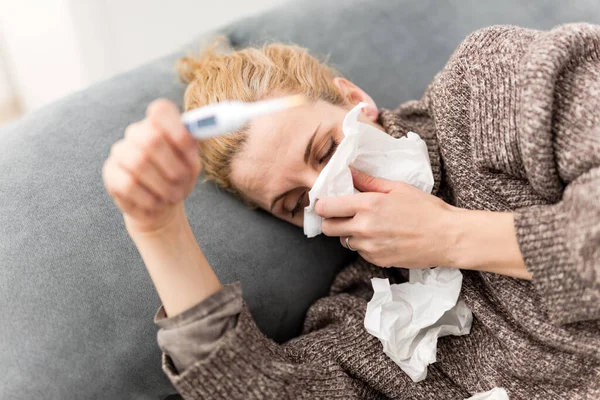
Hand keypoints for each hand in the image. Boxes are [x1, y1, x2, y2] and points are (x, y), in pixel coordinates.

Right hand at [103, 99, 201, 233]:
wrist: (161, 204)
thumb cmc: (178, 178)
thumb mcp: (192, 163)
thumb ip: (193, 147)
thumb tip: (200, 130)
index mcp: (159, 124)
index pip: (161, 110)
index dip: (175, 128)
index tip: (187, 146)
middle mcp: (136, 132)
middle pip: (151, 138)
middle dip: (173, 166)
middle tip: (182, 183)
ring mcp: (120, 151)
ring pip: (139, 163)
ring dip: (162, 185)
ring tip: (172, 196)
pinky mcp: (110, 173)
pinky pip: (128, 184)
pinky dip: (148, 198)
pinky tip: (156, 203)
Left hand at [316, 168, 456, 267]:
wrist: (447, 237)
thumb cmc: (426, 209)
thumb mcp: (398, 188)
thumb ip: (368, 181)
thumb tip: (349, 171)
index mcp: (367, 205)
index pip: (326, 208)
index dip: (322, 205)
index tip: (326, 202)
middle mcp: (364, 227)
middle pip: (328, 228)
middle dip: (330, 221)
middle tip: (342, 214)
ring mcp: (369, 247)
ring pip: (343, 241)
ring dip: (349, 234)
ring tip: (368, 225)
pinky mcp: (377, 260)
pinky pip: (359, 252)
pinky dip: (364, 245)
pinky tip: (381, 237)